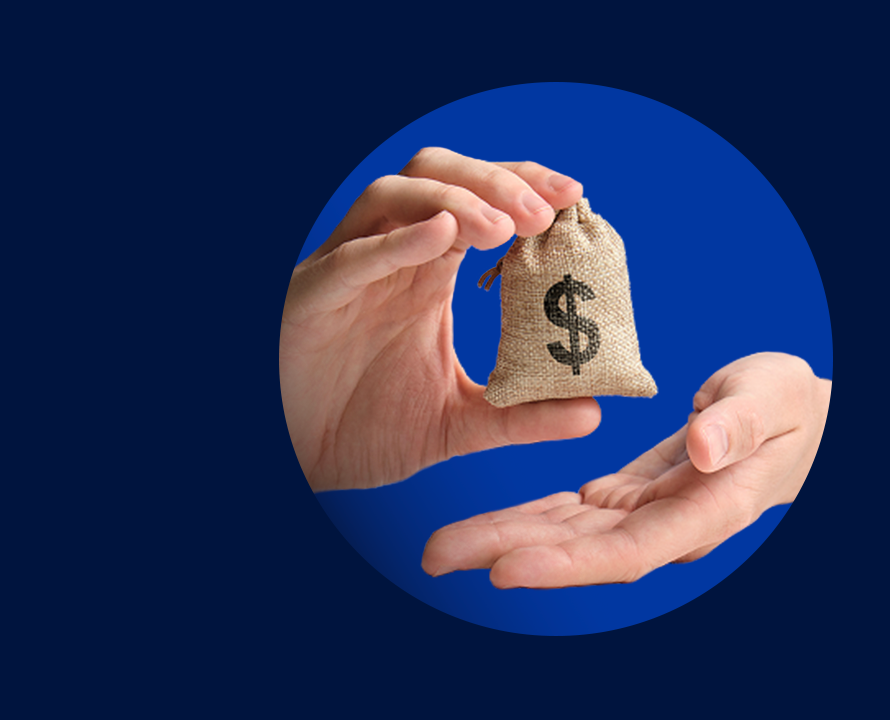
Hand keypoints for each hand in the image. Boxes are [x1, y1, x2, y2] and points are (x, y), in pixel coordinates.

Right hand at [280, 148, 599, 490]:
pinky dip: (395, 242)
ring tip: (504, 229)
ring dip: (454, 200)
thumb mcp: (458, 423)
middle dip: (497, 181)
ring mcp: (349, 270)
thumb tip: (592, 412)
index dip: (525, 186)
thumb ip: (520, 416)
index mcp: (427, 270)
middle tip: (547, 212)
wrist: (297, 461)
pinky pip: (351, 256)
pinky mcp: (313, 298)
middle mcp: (389, 255)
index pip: (480, 201)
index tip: (575, 198)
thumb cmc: (365, 426)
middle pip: (440, 177)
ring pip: (393, 195)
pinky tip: (440, 236)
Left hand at [421, 352, 831, 587]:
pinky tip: (487, 526)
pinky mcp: (629, 498)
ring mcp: (645, 516)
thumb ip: (739, 424)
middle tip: (435, 555)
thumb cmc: (791, 407)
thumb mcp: (774, 398)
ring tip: (439, 548)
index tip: (504, 569)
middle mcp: (667, 526)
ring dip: (504, 539)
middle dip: (507, 553)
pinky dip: (529, 519)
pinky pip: (572, 514)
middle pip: (579, 552)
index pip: (629, 550)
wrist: (795, 423)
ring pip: (565, 536)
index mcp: (706, 510)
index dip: (566, 564)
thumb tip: (701, 449)